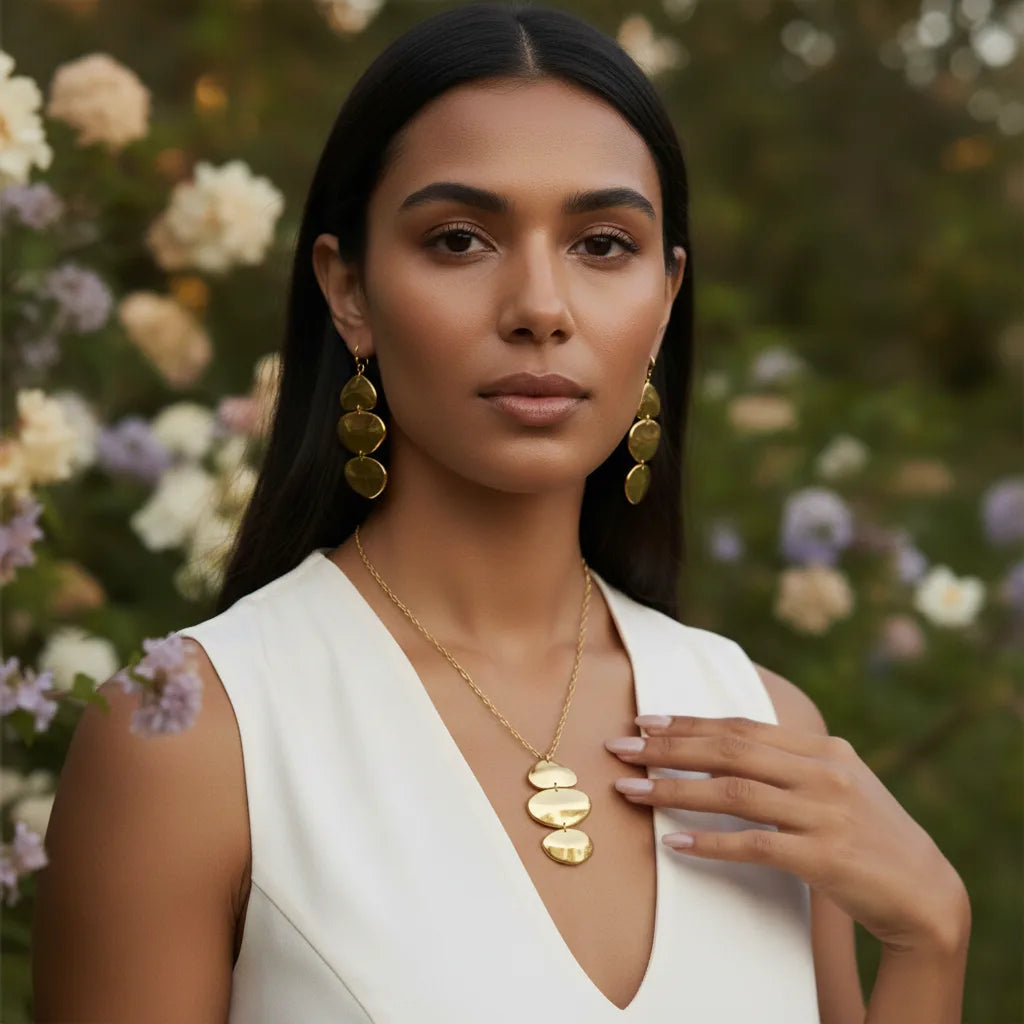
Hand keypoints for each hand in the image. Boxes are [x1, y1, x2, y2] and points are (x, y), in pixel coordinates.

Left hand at [605, 714, 969, 954]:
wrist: (926, 891)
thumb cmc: (867, 834)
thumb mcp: (837, 782)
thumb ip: (790, 761)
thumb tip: (723, 744)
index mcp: (823, 749)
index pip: (742, 728)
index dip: (690, 723)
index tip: (646, 721)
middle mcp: (824, 773)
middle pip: (731, 751)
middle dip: (669, 748)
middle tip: (620, 749)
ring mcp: (825, 813)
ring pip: (735, 793)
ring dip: (675, 791)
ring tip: (631, 791)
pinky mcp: (825, 857)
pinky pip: (755, 845)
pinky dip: (711, 842)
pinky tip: (674, 843)